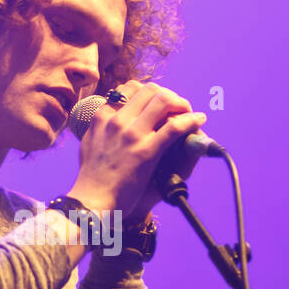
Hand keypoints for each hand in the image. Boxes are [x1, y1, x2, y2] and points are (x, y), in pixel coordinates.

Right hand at [68, 80, 208, 222]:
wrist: (92, 201)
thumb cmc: (91, 177)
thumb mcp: (89, 143)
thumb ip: (100, 127)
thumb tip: (108, 115)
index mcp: (103, 116)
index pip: (130, 88)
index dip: (150, 92)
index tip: (159, 103)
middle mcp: (117, 120)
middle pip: (150, 90)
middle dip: (169, 95)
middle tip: (178, 108)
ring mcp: (132, 135)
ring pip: (164, 100)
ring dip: (181, 103)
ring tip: (188, 113)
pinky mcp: (146, 151)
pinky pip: (174, 127)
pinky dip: (191, 120)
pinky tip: (199, 121)